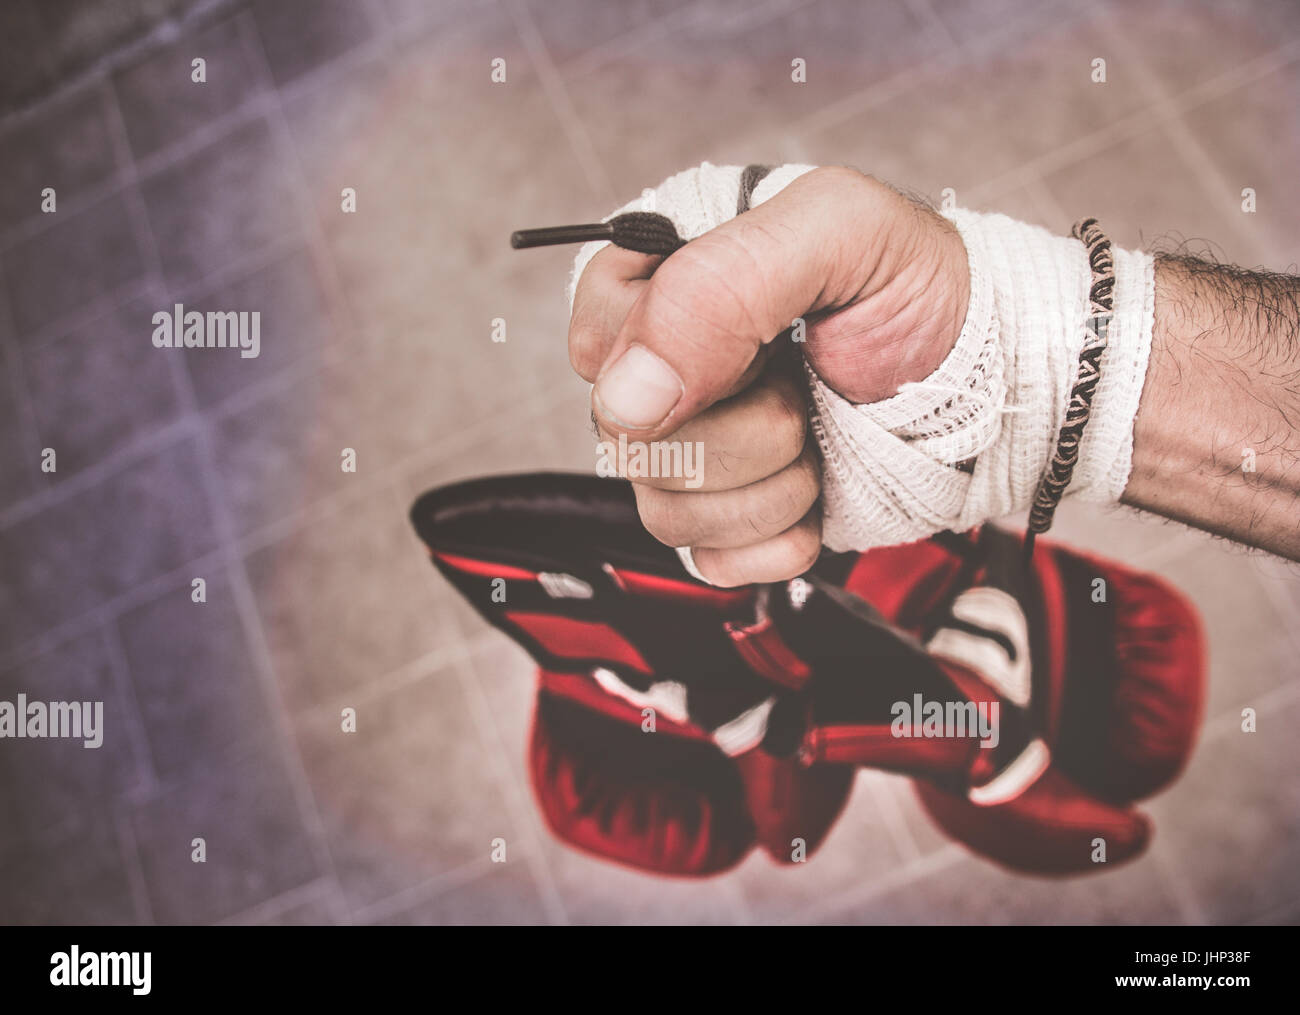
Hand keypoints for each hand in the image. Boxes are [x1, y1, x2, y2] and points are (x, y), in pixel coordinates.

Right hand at [569, 166, 970, 584]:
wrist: (986, 376)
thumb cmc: (916, 289)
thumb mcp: (836, 232)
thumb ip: (717, 289)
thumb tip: (626, 401)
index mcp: (660, 286)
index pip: (598, 350)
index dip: (679, 364)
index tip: (765, 347)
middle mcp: (661, 373)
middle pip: (630, 444)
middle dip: (743, 432)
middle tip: (803, 390)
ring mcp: (691, 451)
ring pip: (664, 512)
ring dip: (770, 487)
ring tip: (818, 437)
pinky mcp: (726, 519)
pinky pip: (709, 562)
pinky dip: (780, 537)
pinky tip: (818, 491)